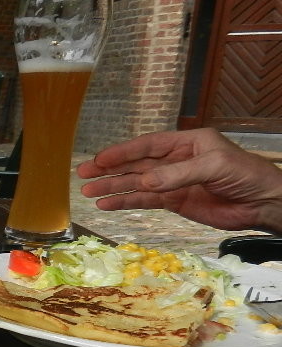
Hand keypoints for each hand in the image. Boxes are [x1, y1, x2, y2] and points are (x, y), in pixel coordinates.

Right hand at [76, 128, 281, 233]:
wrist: (263, 203)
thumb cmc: (245, 175)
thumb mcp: (214, 167)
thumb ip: (177, 174)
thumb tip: (144, 182)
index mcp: (187, 142)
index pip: (147, 146)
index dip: (122, 152)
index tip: (99, 159)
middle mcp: (176, 160)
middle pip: (136, 164)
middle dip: (109, 169)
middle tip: (83, 173)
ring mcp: (173, 182)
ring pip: (136, 184)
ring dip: (113, 187)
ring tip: (88, 192)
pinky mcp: (175, 202)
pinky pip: (145, 201)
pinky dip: (126, 202)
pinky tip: (107, 204)